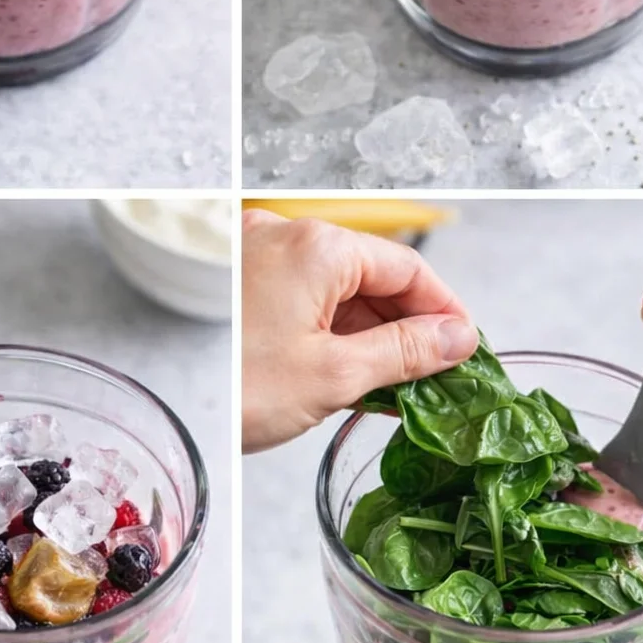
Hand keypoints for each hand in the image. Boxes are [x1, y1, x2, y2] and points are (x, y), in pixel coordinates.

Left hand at [242, 212, 476, 451]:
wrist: (175, 402)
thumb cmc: (243, 385)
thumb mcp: (336, 374)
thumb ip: (406, 351)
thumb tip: (458, 338)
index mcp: (318, 247)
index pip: (407, 266)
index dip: (445, 309)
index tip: (468, 348)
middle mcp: (289, 239)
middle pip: (375, 277)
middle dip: (410, 327)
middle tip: (442, 376)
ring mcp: (263, 261)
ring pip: (343, 293)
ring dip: (376, 336)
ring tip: (406, 387)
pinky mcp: (247, 289)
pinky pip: (311, 304)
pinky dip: (340, 337)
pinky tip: (362, 378)